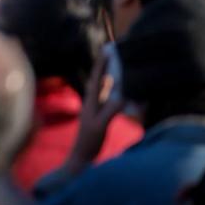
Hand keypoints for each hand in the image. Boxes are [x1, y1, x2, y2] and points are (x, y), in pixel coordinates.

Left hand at [64, 50, 123, 175]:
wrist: (82, 154)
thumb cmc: (89, 140)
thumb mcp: (100, 125)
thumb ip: (109, 111)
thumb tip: (122, 96)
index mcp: (90, 100)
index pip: (96, 78)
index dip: (101, 64)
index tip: (106, 50)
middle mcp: (92, 100)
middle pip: (99, 79)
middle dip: (105, 66)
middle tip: (113, 52)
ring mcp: (96, 107)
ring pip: (104, 87)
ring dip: (110, 76)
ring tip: (118, 65)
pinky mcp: (100, 114)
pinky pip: (108, 97)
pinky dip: (115, 90)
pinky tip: (120, 88)